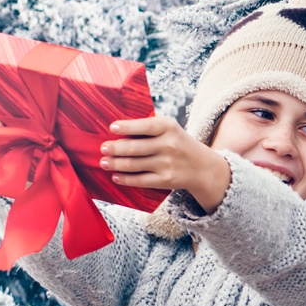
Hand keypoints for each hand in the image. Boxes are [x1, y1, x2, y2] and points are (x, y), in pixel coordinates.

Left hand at [102, 116, 228, 208]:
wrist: (202, 167)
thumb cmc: (178, 143)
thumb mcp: (170, 129)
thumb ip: (147, 127)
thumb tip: (115, 133)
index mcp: (169, 127)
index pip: (145, 126)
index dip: (127, 127)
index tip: (112, 128)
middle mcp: (169, 145)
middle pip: (134, 148)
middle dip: (114, 149)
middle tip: (103, 148)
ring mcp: (167, 164)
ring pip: (133, 165)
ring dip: (115, 164)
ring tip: (104, 162)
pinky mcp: (165, 180)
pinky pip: (140, 180)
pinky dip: (125, 179)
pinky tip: (116, 176)